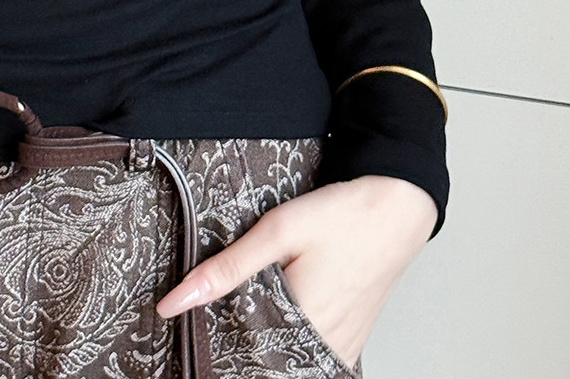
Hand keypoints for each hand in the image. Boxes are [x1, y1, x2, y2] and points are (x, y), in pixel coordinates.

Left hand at [154, 174, 435, 367]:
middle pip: (266, 360)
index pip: (244, 356)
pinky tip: (280, 316)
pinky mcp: (351, 340)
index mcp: (303, 324)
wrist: (396, 208)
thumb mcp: (276, 232)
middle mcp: (325, 345)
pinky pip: (313, 354)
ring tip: (252, 310)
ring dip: (266, 340)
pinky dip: (291, 339)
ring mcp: (342, 346)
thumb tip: (174, 302)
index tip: (198, 331)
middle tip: (224, 315)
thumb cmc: (342, 217)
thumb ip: (226, 269)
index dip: (217, 342)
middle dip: (241, 340)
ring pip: (289, 358)